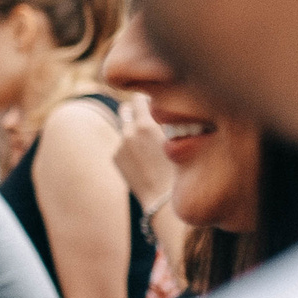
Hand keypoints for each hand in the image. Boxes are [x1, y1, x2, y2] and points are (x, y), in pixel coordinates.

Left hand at [113, 94, 176, 209]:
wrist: (164, 199)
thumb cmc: (181, 169)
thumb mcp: (180, 139)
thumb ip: (168, 121)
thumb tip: (165, 107)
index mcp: (145, 125)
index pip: (140, 98)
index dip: (148, 98)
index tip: (156, 99)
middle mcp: (128, 132)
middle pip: (127, 109)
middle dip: (137, 110)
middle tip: (149, 113)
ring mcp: (120, 145)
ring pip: (125, 127)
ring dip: (134, 127)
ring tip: (149, 135)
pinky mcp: (115, 157)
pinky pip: (123, 143)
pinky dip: (132, 144)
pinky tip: (145, 154)